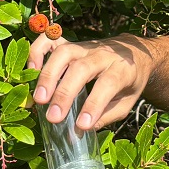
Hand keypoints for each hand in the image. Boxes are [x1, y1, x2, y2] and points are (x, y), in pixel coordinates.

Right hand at [27, 33, 151, 130]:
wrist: (135, 53)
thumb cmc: (129, 81)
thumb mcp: (127, 101)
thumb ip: (107, 115)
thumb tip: (81, 129)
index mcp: (122, 69)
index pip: (108, 84)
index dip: (94, 105)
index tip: (81, 125)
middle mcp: (102, 54)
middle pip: (82, 68)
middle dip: (65, 93)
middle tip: (53, 117)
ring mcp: (85, 46)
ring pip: (64, 52)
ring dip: (49, 75)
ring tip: (40, 98)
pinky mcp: (72, 43)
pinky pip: (51, 39)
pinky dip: (38, 51)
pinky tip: (32, 69)